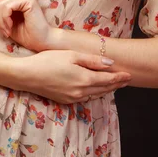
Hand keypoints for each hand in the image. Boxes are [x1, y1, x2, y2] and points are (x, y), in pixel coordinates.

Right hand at [13, 50, 131, 103]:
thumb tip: (110, 64)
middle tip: (126, 80)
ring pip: (95, 95)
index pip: (108, 80)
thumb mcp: (72, 55)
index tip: (129, 75)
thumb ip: (92, 61)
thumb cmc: (48, 60)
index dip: (119, 78)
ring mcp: (73, 98)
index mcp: (84, 79)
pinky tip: (95, 90)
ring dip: (106, 90)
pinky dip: (94, 94)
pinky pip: (85, 98)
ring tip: (115, 85)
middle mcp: (81, 92)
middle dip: (116, 84)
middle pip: (104, 89)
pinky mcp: (65, 101)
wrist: (28, 75)